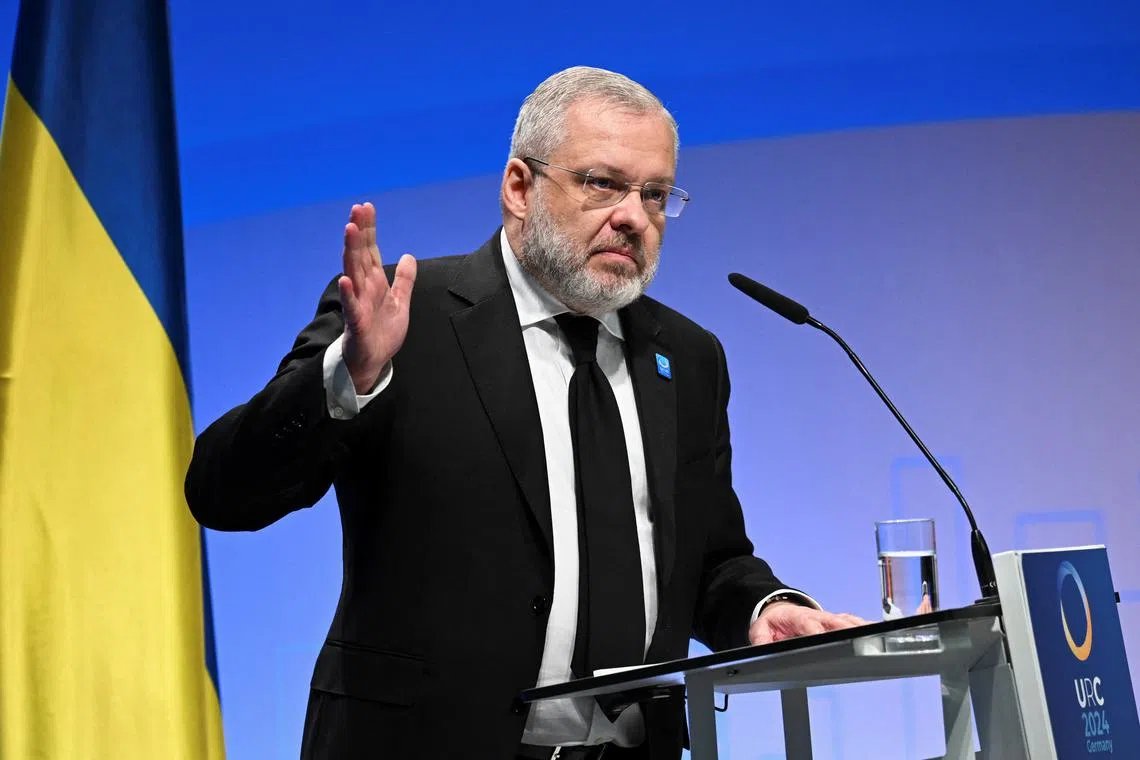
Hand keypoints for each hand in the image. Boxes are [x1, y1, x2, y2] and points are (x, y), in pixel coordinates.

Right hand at [338, 202, 416, 392]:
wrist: (374, 360)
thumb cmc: (383, 332)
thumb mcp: (400, 302)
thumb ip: (404, 280)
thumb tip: (408, 256)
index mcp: (374, 281)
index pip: (370, 249)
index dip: (369, 229)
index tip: (367, 206)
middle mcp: (363, 287)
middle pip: (359, 254)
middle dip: (359, 232)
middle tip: (357, 209)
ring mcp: (357, 303)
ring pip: (353, 272)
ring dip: (350, 251)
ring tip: (350, 230)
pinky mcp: (356, 322)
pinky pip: (351, 305)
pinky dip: (348, 292)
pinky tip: (345, 279)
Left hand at [749, 602, 868, 645]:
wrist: (779, 612)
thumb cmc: (774, 623)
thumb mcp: (760, 630)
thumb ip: (761, 640)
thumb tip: (762, 650)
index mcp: (797, 617)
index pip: (808, 623)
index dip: (815, 631)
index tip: (822, 637)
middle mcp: (817, 616)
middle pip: (834, 622)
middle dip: (846, 629)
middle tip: (858, 637)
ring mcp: (828, 619)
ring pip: (847, 621)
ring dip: (861, 627)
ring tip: (877, 634)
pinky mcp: (837, 622)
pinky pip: (853, 623)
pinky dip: (866, 627)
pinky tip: (879, 633)